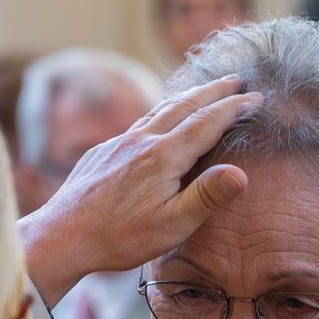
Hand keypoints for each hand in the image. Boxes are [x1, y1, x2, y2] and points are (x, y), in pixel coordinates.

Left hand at [20, 74, 255, 306]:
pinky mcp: (103, 151)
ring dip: (187, 96)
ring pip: (160, 109)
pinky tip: (160, 119)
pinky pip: (140, 121)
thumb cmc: (119, 238)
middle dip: (214, 91)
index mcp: (164, 156)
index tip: (257, 98)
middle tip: (237, 79)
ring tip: (204, 90)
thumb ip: (206, 197)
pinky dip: (161, 110)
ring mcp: (119, 143)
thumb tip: (241, 173)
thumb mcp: (172, 225)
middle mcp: (142, 141)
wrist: (61, 237)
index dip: (235, 108)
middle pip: (185, 105)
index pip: (208, 122)